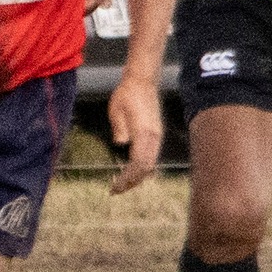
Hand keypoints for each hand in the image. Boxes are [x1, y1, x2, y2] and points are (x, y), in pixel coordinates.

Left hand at [108, 75, 163, 193]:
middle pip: (146, 167)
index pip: (138, 163)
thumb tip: (121, 144)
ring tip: (124, 184)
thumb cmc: (127, 94)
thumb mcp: (116, 110)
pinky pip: (152, 156)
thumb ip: (119, 128)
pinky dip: (143, 167)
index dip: (127, 178)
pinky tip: (133, 171)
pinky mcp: (156, 134)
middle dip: (132, 181)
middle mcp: (154, 136)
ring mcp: (157, 135)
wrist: (142, 81)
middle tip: (116, 190)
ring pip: (151, 163)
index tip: (115, 187)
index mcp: (144, 132)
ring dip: (138, 176)